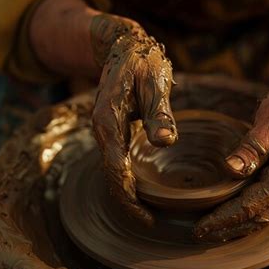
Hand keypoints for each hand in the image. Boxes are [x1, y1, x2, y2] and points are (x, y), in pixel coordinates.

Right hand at [91, 16, 176, 225]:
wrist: (122, 46)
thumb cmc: (141, 62)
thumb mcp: (153, 82)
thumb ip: (159, 112)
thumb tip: (165, 142)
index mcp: (108, 122)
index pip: (115, 170)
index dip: (128, 198)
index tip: (146, 218)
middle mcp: (103, 131)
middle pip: (111, 177)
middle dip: (127, 203)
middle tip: (150, 223)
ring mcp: (106, 132)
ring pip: (113, 171)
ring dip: (127, 194)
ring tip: (149, 212)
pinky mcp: (113, 131)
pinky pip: (117, 161)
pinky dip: (128, 179)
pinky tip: (144, 188)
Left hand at [194, 67, 268, 241]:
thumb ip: (253, 146)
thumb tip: (231, 170)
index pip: (253, 205)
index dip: (225, 218)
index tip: (201, 226)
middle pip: (258, 218)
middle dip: (227, 227)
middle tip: (199, 233)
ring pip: (264, 217)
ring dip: (237, 227)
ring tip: (211, 232)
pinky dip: (248, 217)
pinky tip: (231, 220)